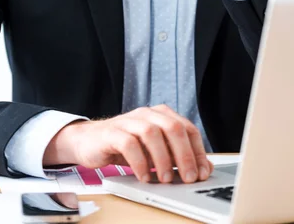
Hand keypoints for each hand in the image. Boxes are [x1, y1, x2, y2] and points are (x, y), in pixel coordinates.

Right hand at [43, 104, 213, 183]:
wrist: (89, 141)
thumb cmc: (125, 145)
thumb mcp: (155, 151)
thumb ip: (177, 156)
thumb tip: (204, 168)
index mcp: (162, 115)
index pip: (188, 128)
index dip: (197, 151)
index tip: (202, 172)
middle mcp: (147, 114)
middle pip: (173, 128)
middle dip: (184, 155)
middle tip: (189, 177)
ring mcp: (129, 121)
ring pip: (152, 133)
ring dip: (162, 158)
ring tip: (165, 179)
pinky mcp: (112, 132)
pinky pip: (129, 144)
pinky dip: (139, 162)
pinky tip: (143, 177)